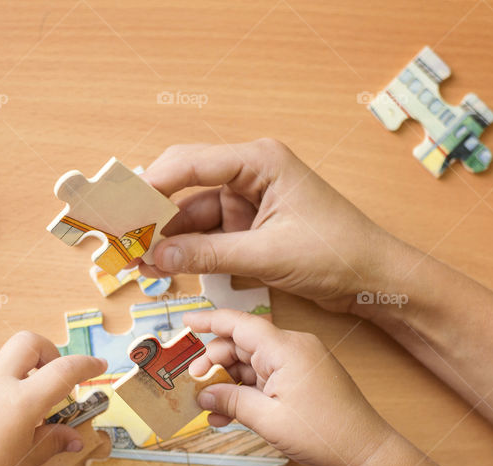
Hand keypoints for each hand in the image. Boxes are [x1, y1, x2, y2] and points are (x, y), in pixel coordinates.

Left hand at [0, 331, 105, 465]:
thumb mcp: (25, 465)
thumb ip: (51, 443)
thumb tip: (73, 438)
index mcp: (20, 403)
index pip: (63, 370)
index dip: (86, 365)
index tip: (98, 366)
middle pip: (28, 342)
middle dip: (50, 352)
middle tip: (57, 380)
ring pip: (7, 362)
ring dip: (26, 374)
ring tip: (31, 413)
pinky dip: (6, 389)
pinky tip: (5, 422)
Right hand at [139, 139, 410, 313]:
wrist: (374, 278)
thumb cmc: (337, 253)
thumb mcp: (266, 255)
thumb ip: (208, 254)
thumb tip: (156, 257)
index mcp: (259, 161)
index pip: (190, 163)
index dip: (149, 184)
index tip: (118, 206)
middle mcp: (250, 173)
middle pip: (185, 184)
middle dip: (152, 211)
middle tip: (120, 234)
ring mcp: (249, 199)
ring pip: (193, 213)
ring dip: (166, 236)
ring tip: (136, 260)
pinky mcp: (250, 224)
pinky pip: (208, 232)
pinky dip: (187, 249)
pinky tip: (163, 264)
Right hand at [185, 309, 392, 465]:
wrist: (364, 449)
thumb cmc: (325, 433)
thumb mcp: (268, 419)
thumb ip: (231, 401)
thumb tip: (204, 394)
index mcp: (286, 349)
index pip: (239, 324)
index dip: (209, 321)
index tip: (185, 323)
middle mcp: (293, 348)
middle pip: (241, 345)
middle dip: (214, 363)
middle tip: (193, 386)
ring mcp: (298, 363)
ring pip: (250, 363)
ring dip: (227, 383)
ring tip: (208, 407)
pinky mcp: (302, 377)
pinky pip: (265, 377)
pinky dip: (245, 391)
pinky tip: (227, 414)